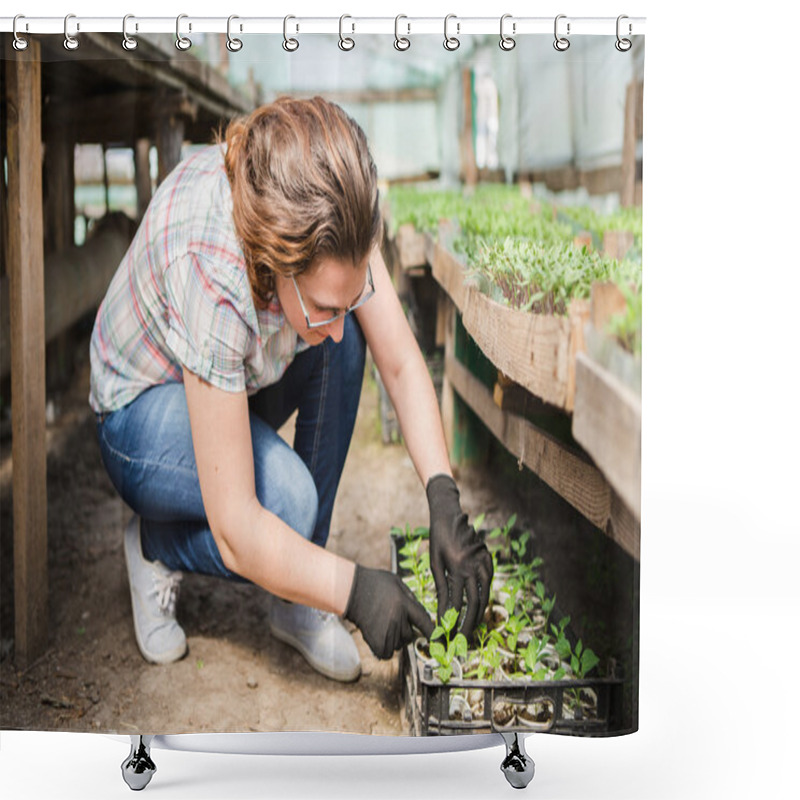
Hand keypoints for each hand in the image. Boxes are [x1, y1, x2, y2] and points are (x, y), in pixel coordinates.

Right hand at [344, 564, 434, 658]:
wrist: (351, 590)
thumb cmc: (373, 583)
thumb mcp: (397, 583)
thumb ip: (410, 597)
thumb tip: (419, 612)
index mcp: (404, 604)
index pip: (425, 622)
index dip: (435, 635)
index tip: (441, 643)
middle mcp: (397, 619)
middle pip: (410, 635)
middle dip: (405, 630)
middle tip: (392, 619)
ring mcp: (386, 631)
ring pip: (399, 644)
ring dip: (394, 638)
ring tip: (382, 623)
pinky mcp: (376, 641)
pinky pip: (388, 653)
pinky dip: (385, 648)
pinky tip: (378, 634)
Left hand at [426, 474, 492, 639]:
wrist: (450, 514)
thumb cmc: (438, 538)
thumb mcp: (435, 561)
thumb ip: (442, 586)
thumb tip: (444, 610)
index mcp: (458, 566)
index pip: (456, 602)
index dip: (451, 621)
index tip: (446, 634)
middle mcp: (474, 565)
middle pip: (474, 603)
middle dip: (469, 625)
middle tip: (462, 641)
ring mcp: (484, 562)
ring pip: (485, 595)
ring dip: (479, 615)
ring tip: (471, 629)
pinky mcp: (488, 559)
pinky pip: (488, 584)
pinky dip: (484, 598)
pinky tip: (478, 608)